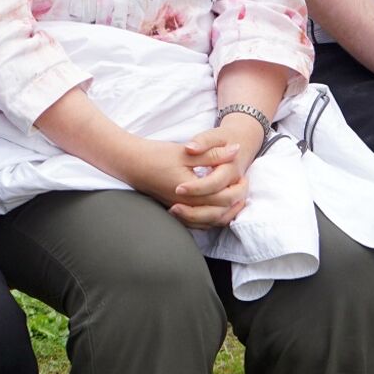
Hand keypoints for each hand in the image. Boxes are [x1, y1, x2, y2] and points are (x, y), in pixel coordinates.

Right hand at [123, 135, 247, 228]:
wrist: (130, 163)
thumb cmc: (156, 156)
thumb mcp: (187, 152)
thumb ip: (212, 154)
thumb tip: (236, 150)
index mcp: (192, 192)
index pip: (224, 198)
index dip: (239, 188)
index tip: (244, 175)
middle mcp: (187, 206)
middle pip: (220, 213)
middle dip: (236, 201)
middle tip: (243, 186)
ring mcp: (180, 210)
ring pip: (210, 221)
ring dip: (226, 212)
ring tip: (235, 199)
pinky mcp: (175, 210)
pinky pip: (198, 223)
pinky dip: (211, 219)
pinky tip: (217, 209)